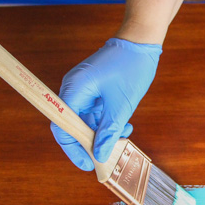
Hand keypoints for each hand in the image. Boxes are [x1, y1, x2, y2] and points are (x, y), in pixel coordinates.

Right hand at [51, 38, 161, 170]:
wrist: (141, 41)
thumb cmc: (131, 67)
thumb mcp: (121, 106)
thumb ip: (108, 132)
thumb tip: (99, 155)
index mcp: (74, 89)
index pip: (62, 126)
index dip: (72, 148)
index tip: (87, 163)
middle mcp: (73, 89)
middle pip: (72, 125)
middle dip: (90, 142)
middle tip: (105, 158)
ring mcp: (83, 89)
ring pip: (85, 121)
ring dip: (102, 133)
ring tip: (122, 139)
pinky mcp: (93, 89)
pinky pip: (94, 112)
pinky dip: (106, 122)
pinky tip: (124, 128)